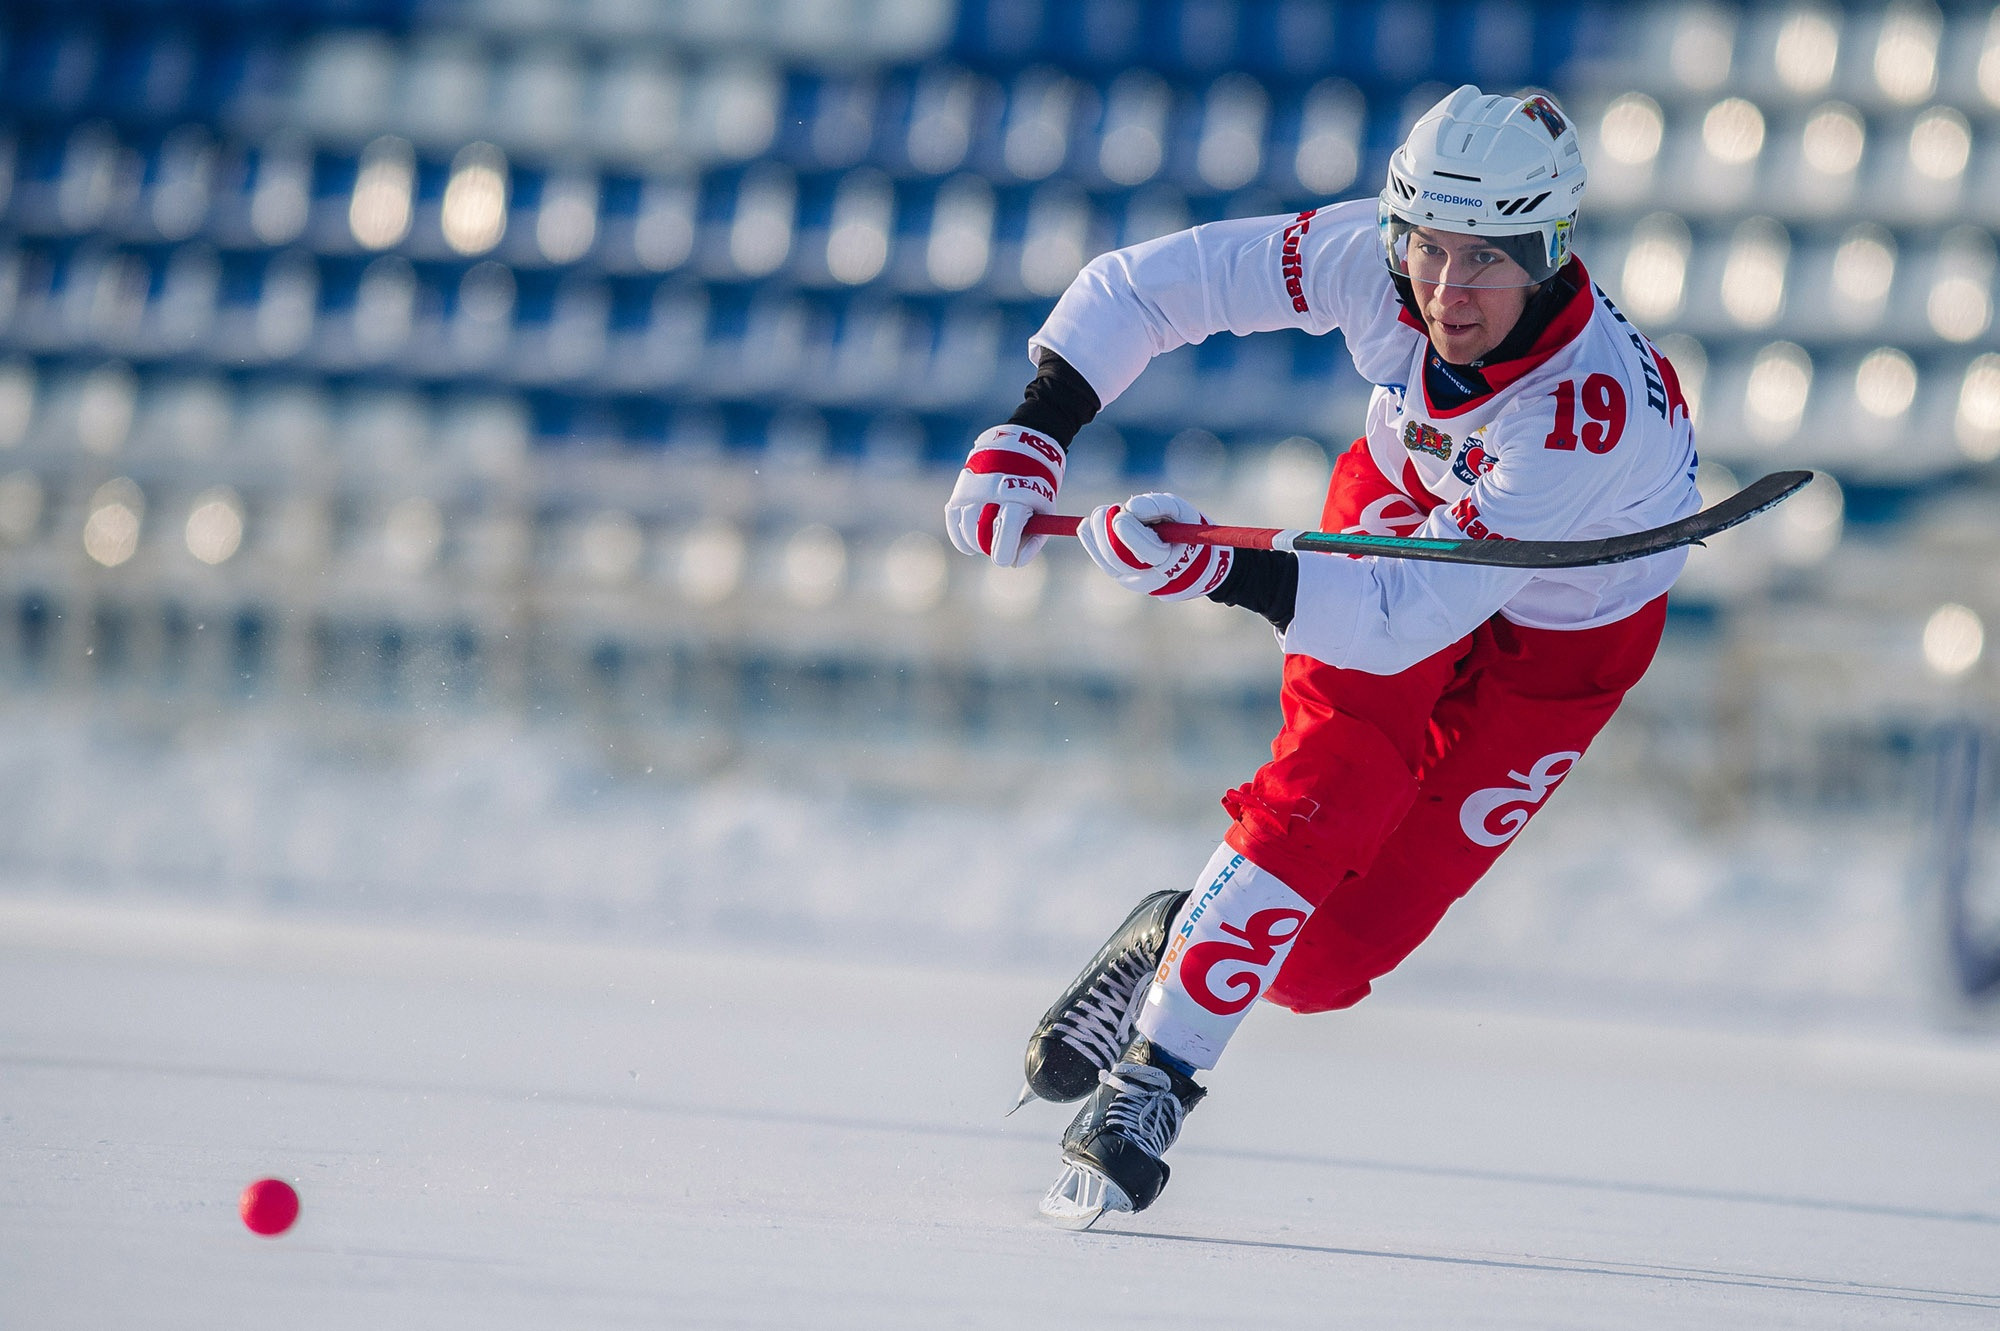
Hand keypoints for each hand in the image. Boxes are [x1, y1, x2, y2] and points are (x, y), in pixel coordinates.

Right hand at [944, 426, 1065, 566]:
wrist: (1023, 446)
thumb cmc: (1037, 486)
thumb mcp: (1046, 509)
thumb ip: (1034, 539)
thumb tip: (1016, 563)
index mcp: (1019, 495)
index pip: (1006, 528)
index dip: (1003, 551)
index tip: (1004, 560)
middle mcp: (993, 490)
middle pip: (981, 531)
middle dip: (988, 547)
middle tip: (996, 550)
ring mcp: (975, 487)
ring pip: (965, 526)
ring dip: (973, 542)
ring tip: (984, 544)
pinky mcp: (961, 487)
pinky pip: (953, 517)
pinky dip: (958, 535)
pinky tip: (968, 544)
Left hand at [1078, 492, 1232, 599]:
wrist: (1186, 556)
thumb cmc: (1182, 527)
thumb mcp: (1179, 511)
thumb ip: (1159, 505)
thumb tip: (1130, 507)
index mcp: (1172, 561)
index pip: (1148, 550)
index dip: (1131, 533)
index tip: (1121, 514)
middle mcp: (1150, 576)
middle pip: (1121, 558)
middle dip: (1109, 531)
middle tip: (1108, 509)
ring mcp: (1133, 579)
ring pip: (1108, 560)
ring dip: (1098, 533)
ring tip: (1101, 512)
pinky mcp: (1121, 576)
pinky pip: (1101, 561)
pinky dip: (1091, 541)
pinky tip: (1087, 524)